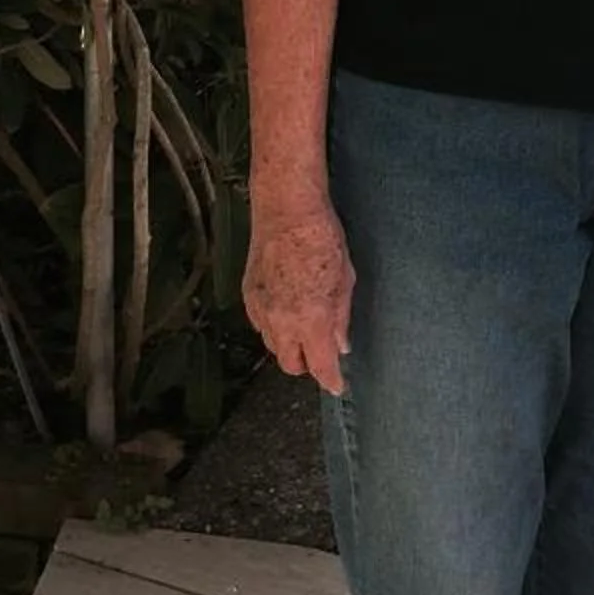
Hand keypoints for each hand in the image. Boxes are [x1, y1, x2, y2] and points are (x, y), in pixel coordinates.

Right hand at [244, 205, 355, 395]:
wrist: (285, 210)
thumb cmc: (323, 238)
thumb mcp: (345, 278)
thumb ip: (341, 317)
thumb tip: (341, 344)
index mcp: (312, 320)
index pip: (321, 365)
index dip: (331, 380)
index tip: (338, 385)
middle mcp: (282, 322)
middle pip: (290, 364)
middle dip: (307, 364)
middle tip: (321, 352)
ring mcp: (261, 310)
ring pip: (274, 346)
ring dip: (289, 346)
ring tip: (304, 329)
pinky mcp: (248, 296)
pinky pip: (260, 325)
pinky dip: (273, 326)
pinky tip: (285, 310)